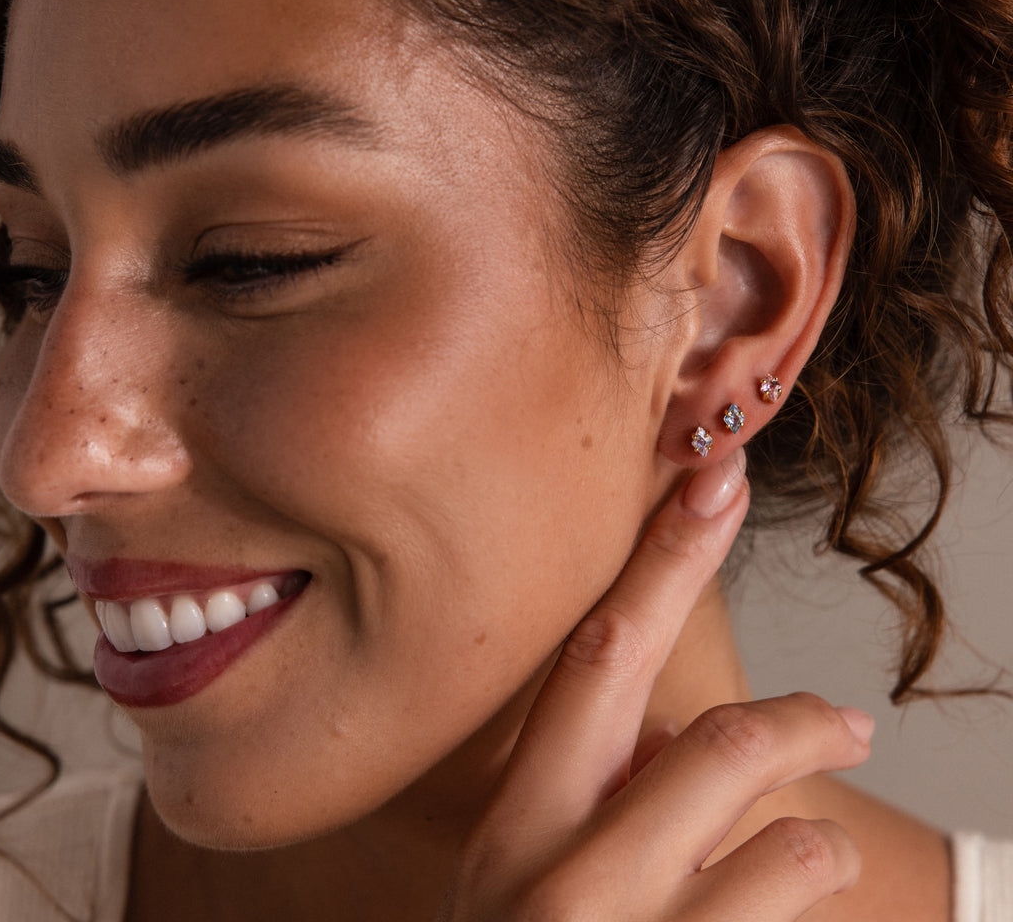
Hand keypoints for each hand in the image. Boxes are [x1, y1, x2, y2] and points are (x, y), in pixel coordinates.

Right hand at [437, 448, 869, 920]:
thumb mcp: (530, 880)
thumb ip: (600, 796)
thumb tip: (682, 738)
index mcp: (514, 818)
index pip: (595, 657)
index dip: (662, 560)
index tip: (714, 480)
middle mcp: (550, 871)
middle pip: (698, 741)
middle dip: (780, 705)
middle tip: (846, 712)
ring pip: (767, 834)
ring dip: (810, 829)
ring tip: (820, 845)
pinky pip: (778, 899)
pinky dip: (802, 877)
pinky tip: (796, 880)